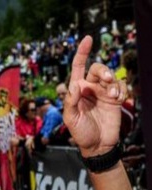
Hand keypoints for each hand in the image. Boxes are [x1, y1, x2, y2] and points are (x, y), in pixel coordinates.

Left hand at [63, 35, 126, 156]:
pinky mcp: (115, 100)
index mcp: (76, 90)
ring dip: (113, 82)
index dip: (82, 52)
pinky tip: (119, 100)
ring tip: (113, 96)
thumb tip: (75, 84)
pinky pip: (121, 87)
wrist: (97, 145)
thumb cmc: (80, 133)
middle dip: (103, 70)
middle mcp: (89, 89)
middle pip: (97, 69)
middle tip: (107, 79)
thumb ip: (70, 101)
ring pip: (111, 76)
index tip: (88, 39)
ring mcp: (103, 94)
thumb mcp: (70, 119)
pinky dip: (122, 90)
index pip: (78, 67)